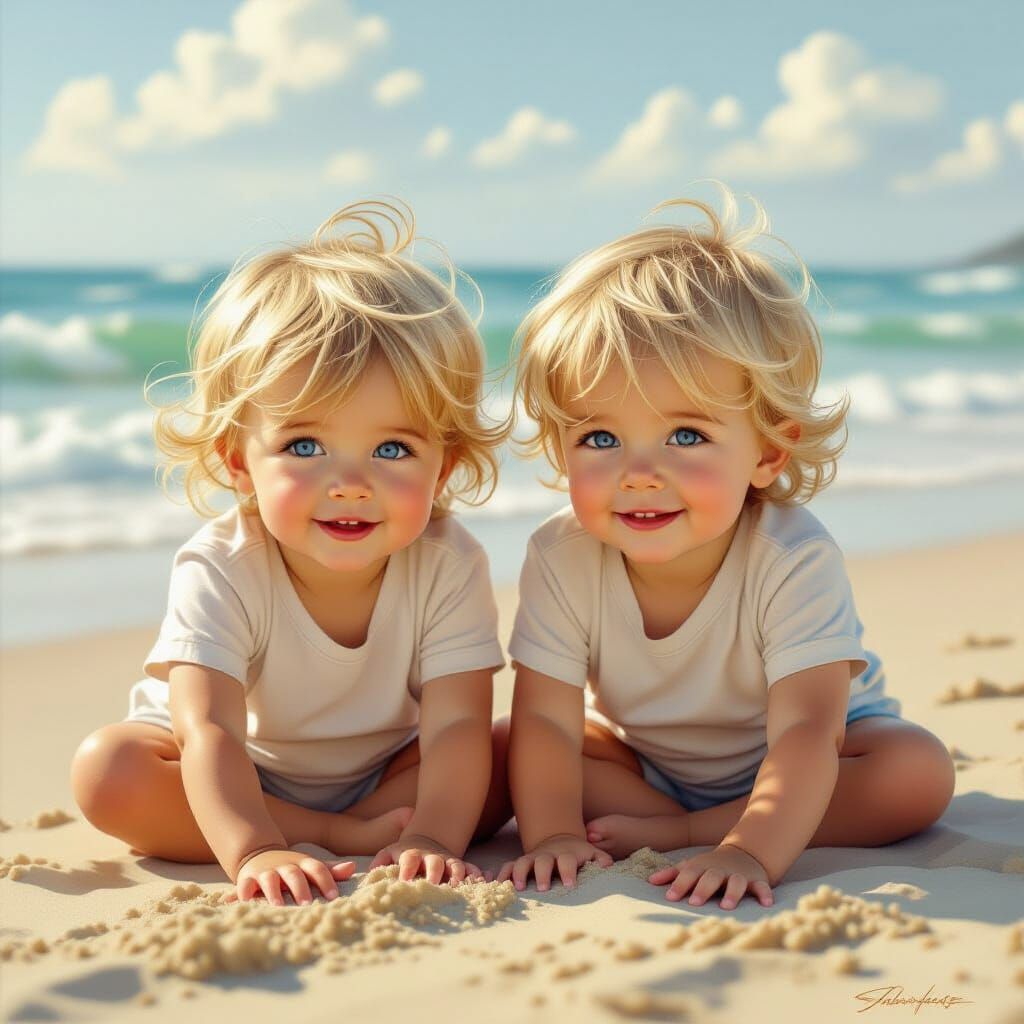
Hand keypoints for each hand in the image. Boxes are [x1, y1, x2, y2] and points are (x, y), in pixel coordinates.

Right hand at [231, 848, 355, 905]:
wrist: (259, 853)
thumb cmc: (291, 867)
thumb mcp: (309, 867)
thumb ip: (330, 870)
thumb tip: (352, 867)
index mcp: (302, 864)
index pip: (317, 869)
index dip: (326, 881)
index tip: (334, 897)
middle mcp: (284, 866)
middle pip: (294, 874)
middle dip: (300, 888)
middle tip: (307, 904)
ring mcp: (265, 871)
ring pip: (269, 880)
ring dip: (273, 892)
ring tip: (277, 907)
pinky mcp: (247, 879)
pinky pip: (244, 887)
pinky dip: (243, 895)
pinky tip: (245, 905)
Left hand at [369, 834, 486, 885]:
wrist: (426, 839)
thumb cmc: (403, 853)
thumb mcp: (388, 853)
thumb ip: (378, 864)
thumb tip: (364, 882)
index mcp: (411, 854)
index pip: (408, 860)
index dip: (406, 870)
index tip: (404, 881)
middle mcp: (431, 857)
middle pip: (434, 863)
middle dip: (435, 873)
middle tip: (433, 886)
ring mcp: (447, 861)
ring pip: (455, 866)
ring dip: (458, 876)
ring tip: (458, 888)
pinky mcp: (459, 865)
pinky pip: (471, 869)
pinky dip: (477, 875)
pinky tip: (482, 883)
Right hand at [496, 833, 613, 891]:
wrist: (560, 838)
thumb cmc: (578, 853)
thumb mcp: (591, 853)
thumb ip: (600, 859)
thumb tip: (608, 865)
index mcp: (566, 854)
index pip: (567, 860)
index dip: (568, 871)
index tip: (569, 885)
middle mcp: (547, 855)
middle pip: (543, 861)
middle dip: (541, 873)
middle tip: (543, 888)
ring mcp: (533, 858)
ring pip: (522, 862)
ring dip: (519, 873)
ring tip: (518, 888)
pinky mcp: (521, 863)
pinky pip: (508, 866)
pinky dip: (501, 874)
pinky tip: (495, 884)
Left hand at [647, 842, 774, 909]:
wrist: (743, 853)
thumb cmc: (710, 866)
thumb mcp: (692, 866)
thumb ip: (673, 874)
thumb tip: (651, 881)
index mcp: (703, 867)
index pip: (688, 874)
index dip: (679, 884)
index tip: (670, 897)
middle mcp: (720, 870)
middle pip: (711, 877)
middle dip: (702, 889)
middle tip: (694, 902)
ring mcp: (739, 875)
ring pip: (736, 882)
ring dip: (732, 893)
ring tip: (726, 906)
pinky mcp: (757, 881)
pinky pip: (762, 886)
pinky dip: (765, 894)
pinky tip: (767, 904)